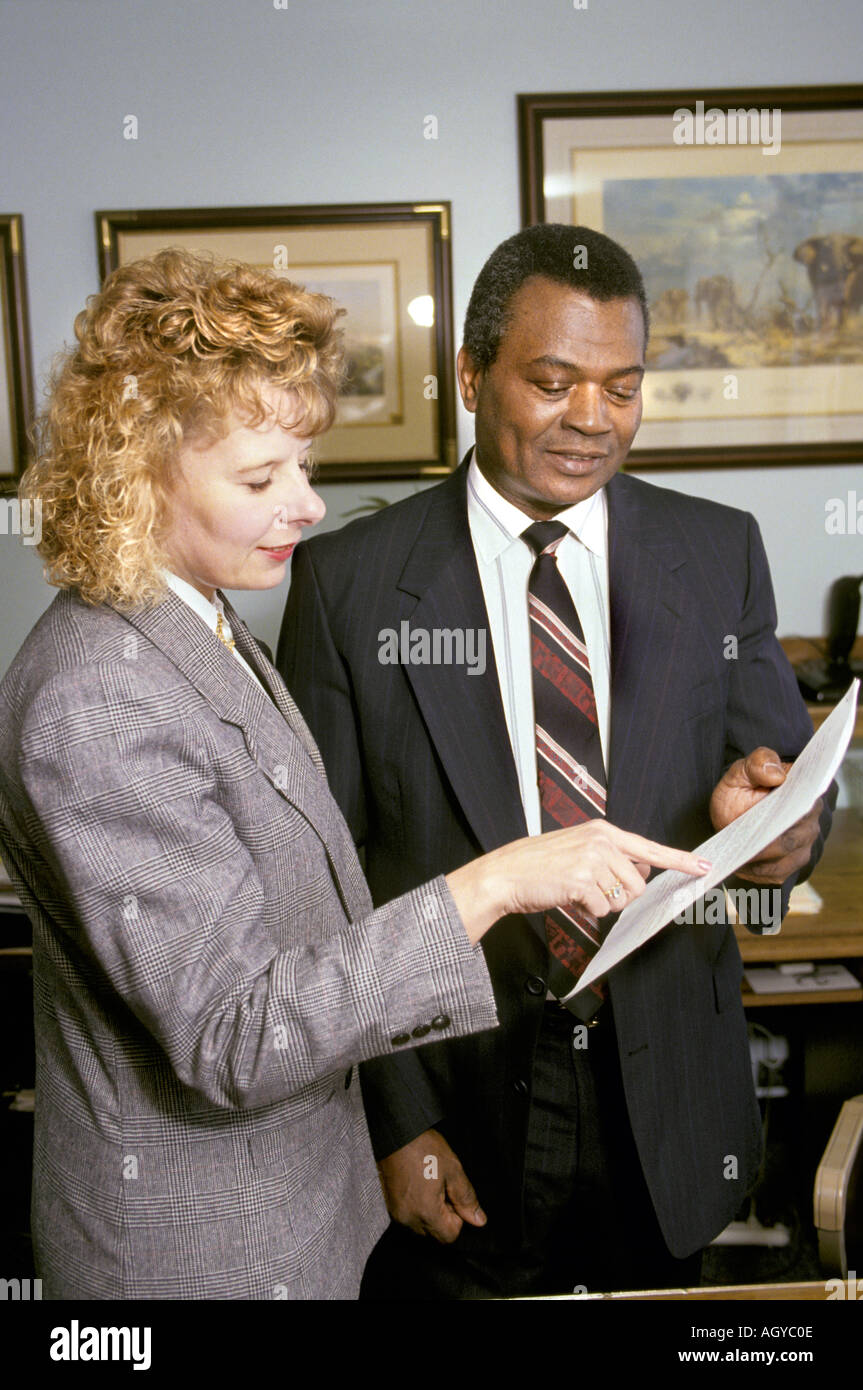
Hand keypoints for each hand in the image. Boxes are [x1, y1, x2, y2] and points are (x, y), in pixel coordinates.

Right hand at [377, 1128, 485, 1242]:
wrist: (396, 1133)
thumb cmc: (423, 1148)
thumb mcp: (453, 1169)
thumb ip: (467, 1199)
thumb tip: (478, 1221)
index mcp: (426, 1213)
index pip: (449, 1236)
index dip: (457, 1217)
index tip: (452, 1195)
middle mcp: (408, 1219)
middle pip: (435, 1233)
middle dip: (443, 1215)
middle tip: (442, 1186)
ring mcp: (396, 1213)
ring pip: (422, 1225)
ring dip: (430, 1212)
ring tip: (429, 1183)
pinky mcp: (389, 1205)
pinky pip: (409, 1216)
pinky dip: (417, 1206)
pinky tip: (418, 1185)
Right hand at [447, 821, 709, 943]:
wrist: (506, 873)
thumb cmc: (541, 866)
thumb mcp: (579, 849)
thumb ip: (611, 857)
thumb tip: (641, 872)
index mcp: (603, 832)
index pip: (651, 847)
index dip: (681, 860)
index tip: (705, 866)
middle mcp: (601, 842)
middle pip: (639, 884)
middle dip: (621, 897)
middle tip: (594, 892)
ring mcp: (592, 860)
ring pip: (621, 899)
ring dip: (603, 905)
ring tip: (577, 893)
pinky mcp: (581, 880)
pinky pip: (601, 909)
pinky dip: (586, 912)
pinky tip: (568, 899)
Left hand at [709, 746, 821, 884]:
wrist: (732, 811)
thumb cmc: (741, 789)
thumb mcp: (741, 772)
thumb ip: (757, 764)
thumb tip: (776, 774)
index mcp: (803, 791)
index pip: (804, 805)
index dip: (787, 814)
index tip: (767, 821)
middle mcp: (809, 820)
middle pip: (792, 838)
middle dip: (766, 843)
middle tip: (742, 842)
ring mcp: (803, 843)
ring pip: (784, 859)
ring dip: (760, 860)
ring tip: (737, 854)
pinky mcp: (791, 863)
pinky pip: (776, 873)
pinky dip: (757, 872)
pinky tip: (741, 865)